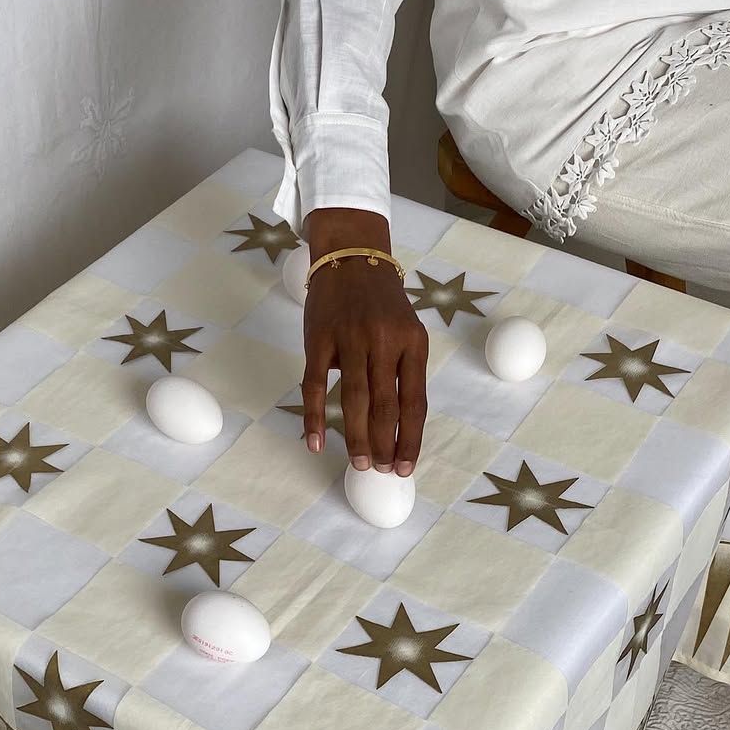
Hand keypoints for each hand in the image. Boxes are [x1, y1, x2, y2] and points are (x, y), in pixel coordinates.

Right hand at [302, 207, 427, 475]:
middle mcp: (384, 340)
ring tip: (360, 463)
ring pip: (353, 399)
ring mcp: (350, 338)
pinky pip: (315, 385)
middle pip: (385, 405)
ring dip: (356, 437)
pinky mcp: (319, 339)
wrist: (351, 258)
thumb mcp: (405, 333)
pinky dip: (315, 416)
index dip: (410, 439)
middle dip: (384, 444)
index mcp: (413, 343)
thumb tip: (398, 429)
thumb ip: (403, 374)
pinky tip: (316, 442)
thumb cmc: (381, 305)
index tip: (406, 468)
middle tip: (381, 471)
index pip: (414, 402)